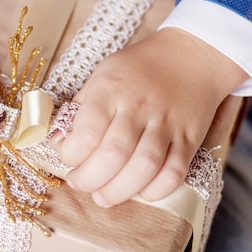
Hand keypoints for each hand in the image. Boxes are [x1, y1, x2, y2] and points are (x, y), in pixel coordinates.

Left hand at [54, 28, 247, 206]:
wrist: (191, 55)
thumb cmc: (137, 68)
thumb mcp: (101, 74)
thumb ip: (82, 107)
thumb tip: (60, 140)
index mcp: (110, 90)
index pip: (87, 133)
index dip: (71, 155)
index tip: (68, 157)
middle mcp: (139, 108)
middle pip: (113, 156)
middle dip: (89, 180)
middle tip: (80, 183)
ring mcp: (167, 124)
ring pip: (143, 168)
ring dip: (119, 191)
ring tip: (103, 197)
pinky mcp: (189, 139)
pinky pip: (174, 173)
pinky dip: (155, 191)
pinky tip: (140, 192)